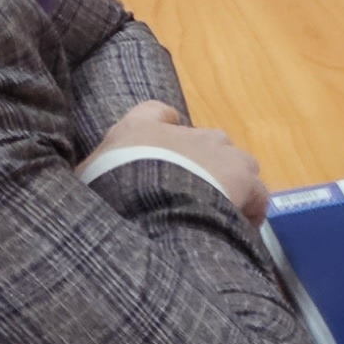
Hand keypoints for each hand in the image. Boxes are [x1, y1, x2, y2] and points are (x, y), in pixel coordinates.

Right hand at [88, 100, 271, 218]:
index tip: (164, 145)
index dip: (161, 126)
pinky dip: (251, 208)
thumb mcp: (85, 182)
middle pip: (201, 141)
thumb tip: (96, 184)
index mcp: (139, 130)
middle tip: (189, 200)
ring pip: (234, 161)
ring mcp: (218, 151)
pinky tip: (241, 229)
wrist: (148, 204)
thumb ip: (95, 176)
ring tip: (218, 215)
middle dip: (200, 166)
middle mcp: (184, 134)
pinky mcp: (244, 177)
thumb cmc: (108, 193)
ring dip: (229, 183)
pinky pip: (257, 192)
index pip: (153, 113)